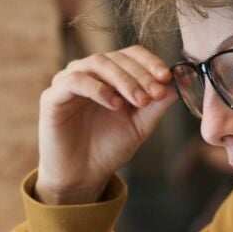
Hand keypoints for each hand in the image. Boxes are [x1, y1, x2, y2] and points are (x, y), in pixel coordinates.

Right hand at [35, 45, 178, 204]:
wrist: (82, 177)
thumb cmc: (108, 149)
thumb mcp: (140, 126)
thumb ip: (157, 104)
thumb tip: (180, 80)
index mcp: (109, 76)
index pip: (130, 55)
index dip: (150, 62)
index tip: (167, 78)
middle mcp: (88, 73)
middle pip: (116, 57)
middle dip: (140, 74)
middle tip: (155, 94)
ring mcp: (68, 82)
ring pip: (97, 63)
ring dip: (123, 80)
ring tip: (139, 101)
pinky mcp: (52, 96)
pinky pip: (76, 81)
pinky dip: (99, 89)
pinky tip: (116, 105)